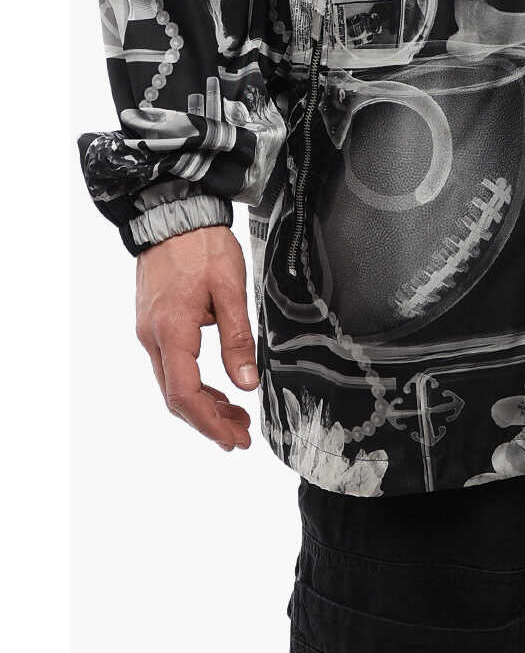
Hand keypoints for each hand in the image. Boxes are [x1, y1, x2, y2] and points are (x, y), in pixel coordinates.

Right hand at [135, 225, 257, 451]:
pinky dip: (193, 382)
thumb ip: (237, 339)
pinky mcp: (154, 321)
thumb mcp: (231, 289)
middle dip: (208, 420)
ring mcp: (149, 329)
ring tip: (234, 415)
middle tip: (240, 435)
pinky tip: (216, 386)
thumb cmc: (202, 245)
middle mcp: (152, 336)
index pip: (185, 395)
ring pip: (172, 381)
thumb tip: (246, 384)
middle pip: (175, 396)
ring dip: (202, 403)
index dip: (209, 423)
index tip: (233, 439)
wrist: (174, 213)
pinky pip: (170, 364)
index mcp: (171, 332)